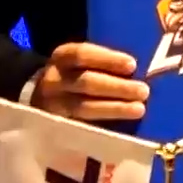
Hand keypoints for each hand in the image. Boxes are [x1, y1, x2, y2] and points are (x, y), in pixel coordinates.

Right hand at [30, 43, 148, 122]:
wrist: (39, 98)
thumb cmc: (71, 76)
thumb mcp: (77, 63)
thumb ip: (99, 64)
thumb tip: (135, 70)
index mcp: (61, 57)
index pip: (82, 54)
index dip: (107, 59)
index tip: (132, 65)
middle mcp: (54, 80)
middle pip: (86, 82)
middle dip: (117, 87)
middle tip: (143, 91)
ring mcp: (53, 105)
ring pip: (84, 107)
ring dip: (115, 108)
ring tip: (139, 109)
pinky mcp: (56, 126)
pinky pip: (82, 126)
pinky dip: (104, 125)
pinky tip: (123, 127)